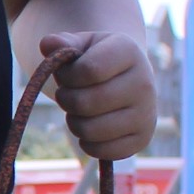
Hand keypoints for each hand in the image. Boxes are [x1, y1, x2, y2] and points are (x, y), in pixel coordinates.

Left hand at [34, 30, 157, 163]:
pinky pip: (101, 150)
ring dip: (73, 121)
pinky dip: (87, 142)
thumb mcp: (82, 45)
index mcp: (129, 52)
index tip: (65, 74)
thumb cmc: (97, 60)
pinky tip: (91, 127)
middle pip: (85, 103)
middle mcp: (145, 82)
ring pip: (89, 129)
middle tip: (69, 94)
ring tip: (79, 110)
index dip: (66, 75)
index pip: (88, 70)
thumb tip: (47, 44)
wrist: (126, 79)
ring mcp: (146, 113)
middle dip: (66, 99)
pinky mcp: (142, 139)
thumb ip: (62, 43)